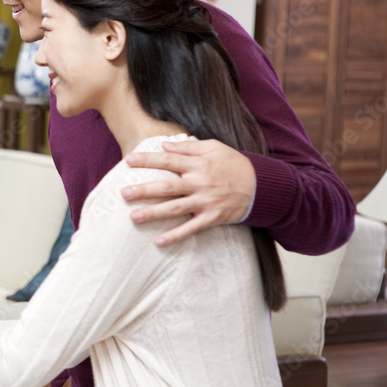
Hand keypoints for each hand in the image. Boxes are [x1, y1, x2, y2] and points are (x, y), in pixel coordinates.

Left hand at [122, 139, 254, 245]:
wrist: (262, 186)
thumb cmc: (234, 164)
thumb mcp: (214, 148)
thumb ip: (189, 147)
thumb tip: (165, 145)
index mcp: (199, 164)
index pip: (168, 160)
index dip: (147, 160)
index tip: (128, 160)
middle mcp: (200, 183)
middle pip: (167, 187)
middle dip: (144, 190)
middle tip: (124, 193)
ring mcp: (206, 202)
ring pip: (175, 209)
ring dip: (153, 214)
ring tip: (133, 217)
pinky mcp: (212, 217)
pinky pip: (191, 228)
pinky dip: (175, 236)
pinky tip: (158, 241)